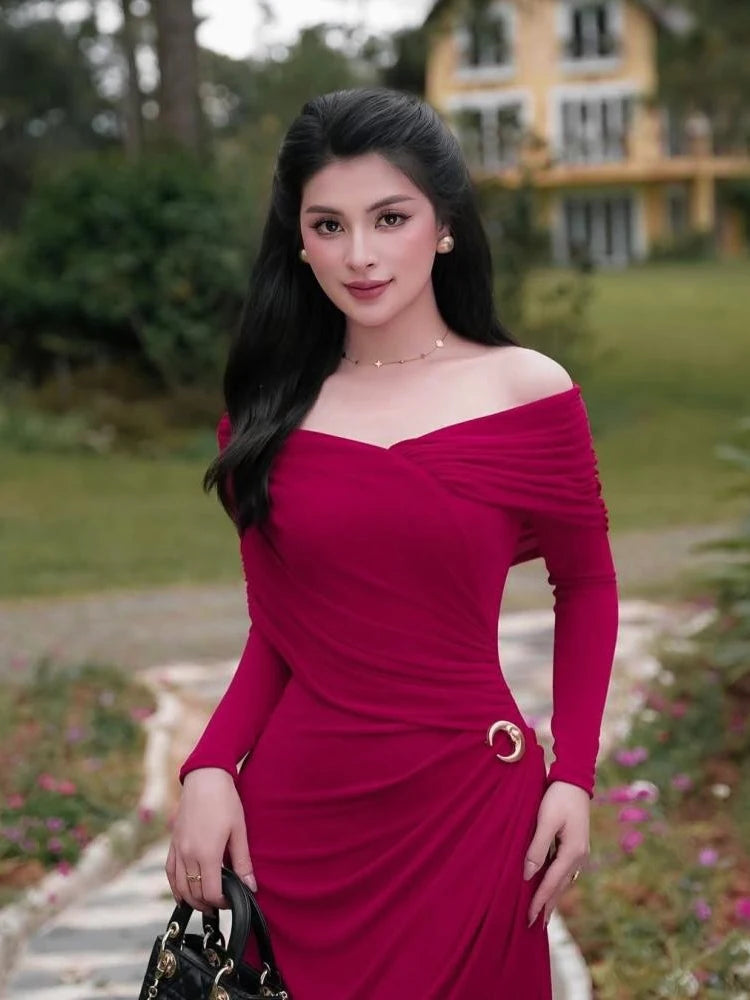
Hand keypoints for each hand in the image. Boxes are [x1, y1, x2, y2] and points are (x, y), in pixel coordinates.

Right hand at [165, 767, 256, 913]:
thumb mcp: (239, 831)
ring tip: (205, 903)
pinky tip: (183, 892)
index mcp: (206, 854)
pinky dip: (175, 887)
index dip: (222, 902)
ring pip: (179, 886)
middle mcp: (188, 855)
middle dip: (208, 904)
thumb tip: (251, 887)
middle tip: (221, 905)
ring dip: (191, 899)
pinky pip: (170, 872)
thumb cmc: (225, 801)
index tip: (232, 900)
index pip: (211, 892)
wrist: (205, 778)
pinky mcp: (172, 843)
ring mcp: (177, 849)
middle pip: (194, 893)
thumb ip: (243, 862)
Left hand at [524, 780, 588, 928]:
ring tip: (543, 914)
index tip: (528, 919)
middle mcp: (579, 857)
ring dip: (552, 897)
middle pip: (560, 887)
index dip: (538, 901)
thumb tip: (528, 874)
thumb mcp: (545, 821)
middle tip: (534, 926)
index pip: (551, 883)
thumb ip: (537, 848)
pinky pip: (564, 871)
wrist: (575, 781)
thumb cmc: (558, 798)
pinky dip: (556, 883)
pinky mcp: (575, 846)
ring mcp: (579, 852)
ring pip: (563, 881)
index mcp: (572, 852)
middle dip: (547, 906)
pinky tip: (550, 887)